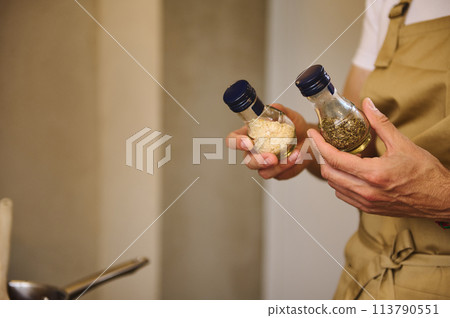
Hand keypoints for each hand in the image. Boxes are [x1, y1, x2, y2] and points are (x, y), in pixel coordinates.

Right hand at [226, 103, 311, 179]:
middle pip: (247, 161)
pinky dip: (289, 166)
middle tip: (272, 158)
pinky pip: (278, 174)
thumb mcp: (289, 116)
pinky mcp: (275, 172)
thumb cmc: (294, 128)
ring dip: (278, 166)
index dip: (236, 142)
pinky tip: (296, 157)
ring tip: (293, 155)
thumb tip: (274, 107)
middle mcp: (254, 151)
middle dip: (258, 161)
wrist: (308, 141)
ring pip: (263, 171)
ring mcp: (264, 164)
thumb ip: (281, 111)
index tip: (247, 142)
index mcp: (250, 134)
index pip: (233, 139)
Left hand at [308, 98, 449, 219]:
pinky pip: (344, 195)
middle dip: (320, 156)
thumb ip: (381, 123)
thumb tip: (367, 104)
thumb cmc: (426, 174)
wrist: (440, 198)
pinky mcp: (369, 208)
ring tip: (332, 155)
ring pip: (334, 186)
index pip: (334, 159)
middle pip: (328, 173)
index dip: (319, 144)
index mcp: (373, 174)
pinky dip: (339, 182)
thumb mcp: (403, 144)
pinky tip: (345, 172)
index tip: (313, 133)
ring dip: (329, 170)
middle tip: (320, 143)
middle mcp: (366, 191)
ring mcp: (366, 202)